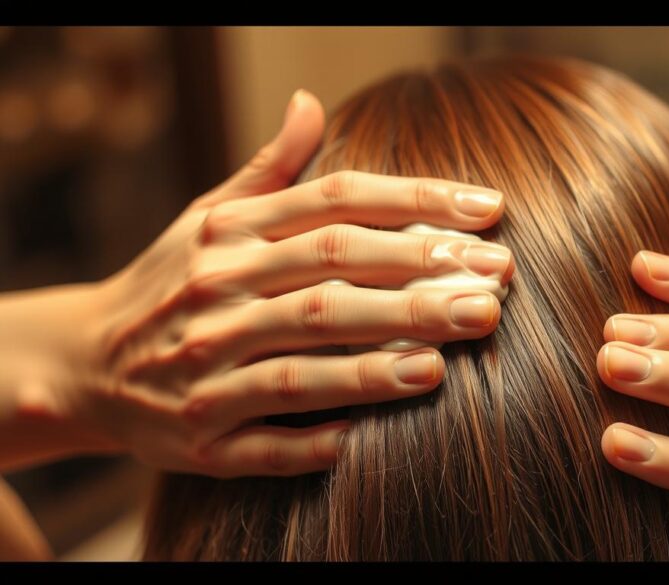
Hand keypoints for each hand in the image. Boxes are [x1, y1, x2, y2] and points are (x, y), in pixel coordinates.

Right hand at [16, 90, 513, 477]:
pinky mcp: (200, 440)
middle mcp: (218, 296)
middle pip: (330, 277)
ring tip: (448, 355)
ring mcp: (206, 372)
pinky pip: (263, 443)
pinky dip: (313, 439)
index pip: (335, 204)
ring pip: (301, 362)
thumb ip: (269, 171)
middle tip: (496, 286)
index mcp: (230, 236)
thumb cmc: (170, 284)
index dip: (417, 202)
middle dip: (419, 278)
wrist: (82, 365)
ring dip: (376, 359)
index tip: (488, 211)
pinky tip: (369, 439)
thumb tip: (311, 104)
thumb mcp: (207, 218)